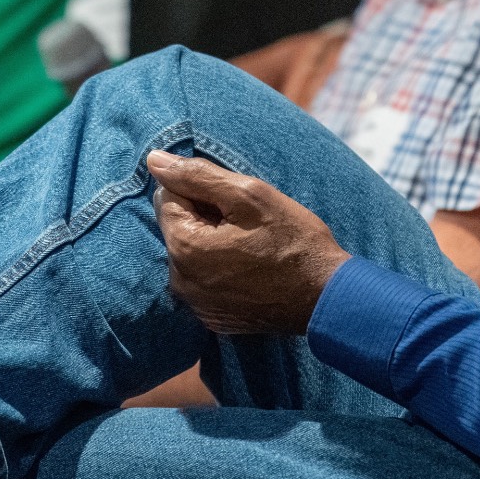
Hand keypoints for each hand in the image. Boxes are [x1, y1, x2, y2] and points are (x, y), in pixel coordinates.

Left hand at [147, 150, 350, 333]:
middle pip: (178, 228)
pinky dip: (218, 269)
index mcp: (184, 247)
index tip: (235, 203)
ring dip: (210, 242)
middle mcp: (179, 281)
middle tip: (246, 223)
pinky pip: (203, 281)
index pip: (168, 197)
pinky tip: (250, 269)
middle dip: (204, 217)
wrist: (325, 297)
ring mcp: (195, 305)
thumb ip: (197, 175)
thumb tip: (153, 159)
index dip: (202, 191)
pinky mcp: (211, 318)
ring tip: (250, 246)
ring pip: (190, 254)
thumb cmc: (292, 239)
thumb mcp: (249, 195)